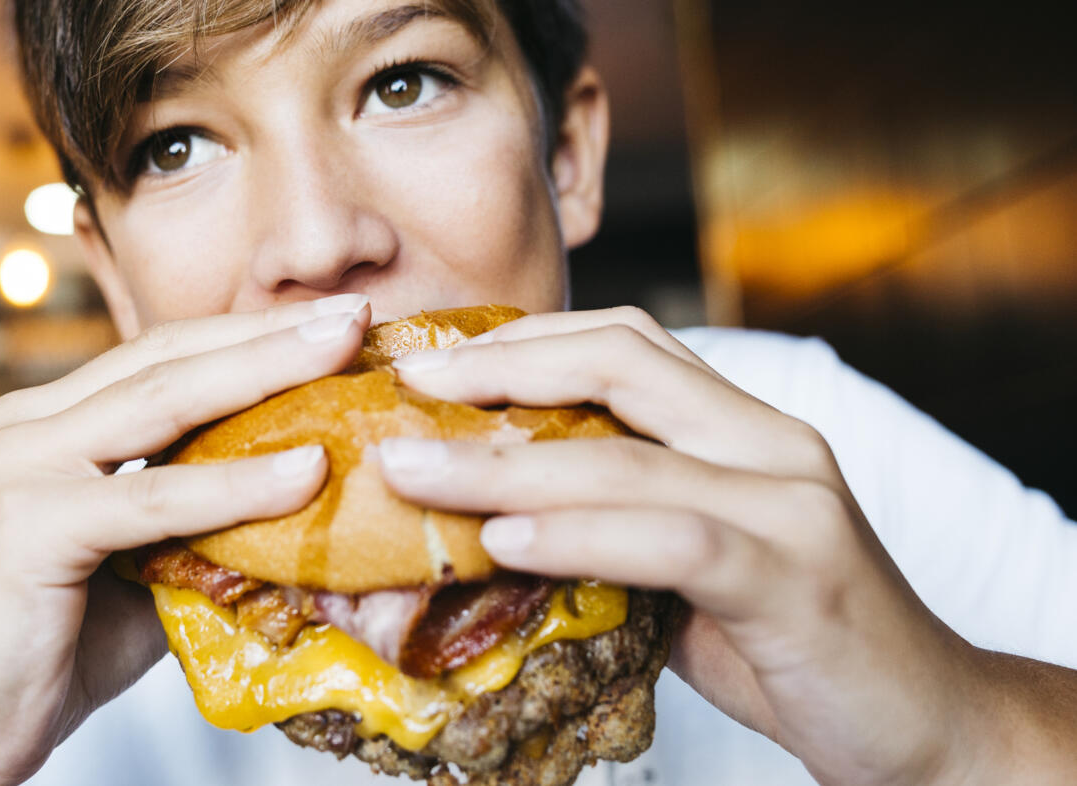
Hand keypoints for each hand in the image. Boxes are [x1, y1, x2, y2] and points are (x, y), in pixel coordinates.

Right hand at [0, 294, 371, 783]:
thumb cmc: (65, 643)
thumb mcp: (152, 558)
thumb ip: (209, 515)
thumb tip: (318, 490)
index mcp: (54, 420)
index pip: (168, 356)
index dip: (253, 334)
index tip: (338, 319)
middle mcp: (29, 424)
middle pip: (169, 358)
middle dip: (270, 333)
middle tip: (357, 310)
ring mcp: (21, 465)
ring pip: (162, 403)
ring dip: (264, 372)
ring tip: (346, 351)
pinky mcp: (27, 523)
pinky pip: (152, 497)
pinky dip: (235, 484)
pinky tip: (305, 471)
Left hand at [377, 307, 982, 785]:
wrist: (921, 721)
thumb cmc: (788, 641)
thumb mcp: (688, 567)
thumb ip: (613, 528)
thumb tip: (484, 525)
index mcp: (743, 427)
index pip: (625, 343)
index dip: (522, 341)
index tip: (433, 361)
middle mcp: (771, 443)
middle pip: (621, 363)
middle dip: (501, 369)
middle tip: (409, 387)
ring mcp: (790, 504)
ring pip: (627, 457)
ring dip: (504, 463)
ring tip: (414, 470)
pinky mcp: (796, 577)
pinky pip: (673, 538)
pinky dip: (580, 536)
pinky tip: (506, 544)